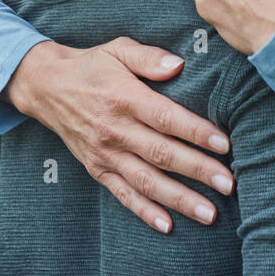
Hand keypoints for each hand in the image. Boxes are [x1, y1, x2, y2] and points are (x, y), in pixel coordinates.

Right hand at [4, 37, 232, 232]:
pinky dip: (144, 211)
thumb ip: (148, 58)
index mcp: (124, 98)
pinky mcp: (97, 169)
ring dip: (179, 199)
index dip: (197, 133)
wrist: (46, 87)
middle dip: (198, 171)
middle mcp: (115, 130)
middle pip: (162, 154)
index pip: (166, 119)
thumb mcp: (117, 50)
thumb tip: (178, 65)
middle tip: (229, 184)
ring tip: (209, 214)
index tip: (225, 145)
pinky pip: (123, 194)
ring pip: (146, 181)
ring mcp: (105, 154)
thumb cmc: (91, 66)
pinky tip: (168, 225)